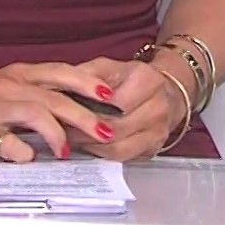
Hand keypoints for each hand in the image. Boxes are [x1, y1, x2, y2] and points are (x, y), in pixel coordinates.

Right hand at [0, 61, 119, 161]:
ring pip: (35, 113)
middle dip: (84, 116)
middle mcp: (8, 85)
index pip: (60, 72)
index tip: (111, 97)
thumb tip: (81, 106)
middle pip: (54, 96)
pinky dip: (23, 152)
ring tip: (66, 152)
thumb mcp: (9, 87)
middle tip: (104, 133)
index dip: (87, 83)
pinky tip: (29, 158)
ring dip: (57, 134)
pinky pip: (7, 142)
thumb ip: (39, 93)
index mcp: (19, 73)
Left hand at [70, 56, 188, 161]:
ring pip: (118, 147)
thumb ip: (85, 74)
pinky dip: (102, 154)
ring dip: (91, 145)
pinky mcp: (154, 149)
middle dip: (85, 131)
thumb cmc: (130, 79)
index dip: (86, 109)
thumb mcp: (107, 67)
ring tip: (72, 139)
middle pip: (115, 127)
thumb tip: (59, 88)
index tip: (65, 111)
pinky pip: (123, 158)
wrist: (165, 93)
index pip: (113, 102)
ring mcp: (159, 131)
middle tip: (62, 129)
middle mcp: (158, 106)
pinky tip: (89, 145)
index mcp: (147, 79)